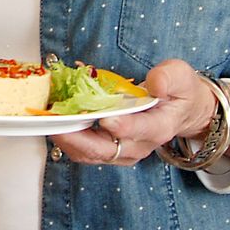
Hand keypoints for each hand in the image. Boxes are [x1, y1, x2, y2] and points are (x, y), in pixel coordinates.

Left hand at [48, 59, 218, 165]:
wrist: (179, 110)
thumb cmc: (178, 92)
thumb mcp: (181, 76)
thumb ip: (169, 78)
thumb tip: (155, 84)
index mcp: (159, 127)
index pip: (140, 131)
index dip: (123, 126)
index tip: (106, 118)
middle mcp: (139, 145)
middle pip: (104, 150)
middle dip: (78, 137)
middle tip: (57, 120)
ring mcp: (122, 152)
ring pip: (89, 154)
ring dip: (67, 138)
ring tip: (49, 119)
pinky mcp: (108, 151)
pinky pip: (83, 150)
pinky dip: (67, 137)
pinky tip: (55, 120)